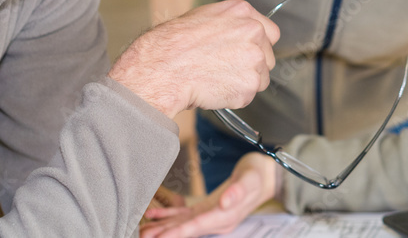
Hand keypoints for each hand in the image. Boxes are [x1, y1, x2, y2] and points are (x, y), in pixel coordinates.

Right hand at [109, 0, 279, 118]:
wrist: (161, 69)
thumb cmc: (172, 44)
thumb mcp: (202, 18)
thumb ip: (229, 24)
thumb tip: (237, 35)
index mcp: (243, 12)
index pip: (270, 33)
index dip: (257, 46)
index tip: (245, 54)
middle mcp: (254, 31)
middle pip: (268, 57)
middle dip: (251, 66)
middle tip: (224, 70)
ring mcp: (254, 58)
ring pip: (260, 78)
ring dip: (243, 83)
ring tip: (215, 79)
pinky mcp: (249, 84)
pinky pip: (248, 95)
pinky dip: (234, 98)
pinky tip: (213, 89)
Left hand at [140, 153, 281, 237]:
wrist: (264, 176)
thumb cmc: (257, 175)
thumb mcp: (250, 179)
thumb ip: (238, 190)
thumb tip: (225, 202)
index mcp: (227, 215)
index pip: (199, 226)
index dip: (179, 232)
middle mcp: (218, 220)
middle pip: (188, 230)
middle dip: (165, 234)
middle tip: (143, 237)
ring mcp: (212, 216)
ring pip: (183, 225)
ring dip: (163, 228)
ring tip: (144, 231)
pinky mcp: (207, 210)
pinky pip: (185, 216)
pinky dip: (169, 216)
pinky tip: (154, 215)